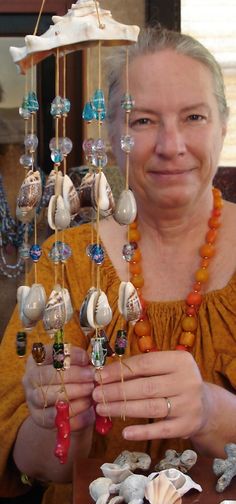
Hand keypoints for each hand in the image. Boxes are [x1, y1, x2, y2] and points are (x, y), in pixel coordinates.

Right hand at [23, 344, 94, 431]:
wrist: (60, 405)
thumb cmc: (70, 378)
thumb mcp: (75, 365)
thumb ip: (82, 363)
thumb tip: (93, 367)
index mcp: (38, 359)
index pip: (50, 352)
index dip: (69, 355)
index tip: (87, 359)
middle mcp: (30, 377)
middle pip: (47, 375)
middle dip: (73, 376)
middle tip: (91, 378)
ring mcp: (32, 398)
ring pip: (49, 396)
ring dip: (73, 395)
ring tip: (90, 393)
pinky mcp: (38, 418)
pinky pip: (55, 417)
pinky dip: (74, 414)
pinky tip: (87, 411)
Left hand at [93, 350, 208, 440]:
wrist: (205, 405)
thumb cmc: (175, 382)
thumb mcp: (165, 367)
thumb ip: (141, 368)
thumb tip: (105, 373)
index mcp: (180, 361)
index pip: (145, 364)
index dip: (120, 370)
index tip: (99, 376)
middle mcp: (188, 381)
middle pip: (146, 387)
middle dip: (117, 391)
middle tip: (96, 394)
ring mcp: (189, 405)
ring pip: (150, 408)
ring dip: (122, 409)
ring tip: (102, 408)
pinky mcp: (187, 426)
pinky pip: (161, 430)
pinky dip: (142, 432)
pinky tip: (124, 432)